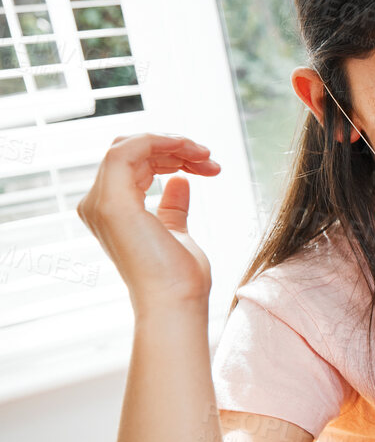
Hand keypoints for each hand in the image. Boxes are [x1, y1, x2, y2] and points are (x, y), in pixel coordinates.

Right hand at [76, 134, 221, 310]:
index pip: (133, 164)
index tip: (208, 165)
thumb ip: (173, 207)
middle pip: (131, 152)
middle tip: (210, 159)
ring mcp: (101, 203)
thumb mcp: (176, 231)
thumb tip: (181, 181)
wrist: (176, 300)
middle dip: (174, 148)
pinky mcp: (113, 202)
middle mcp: (97, 205)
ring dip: (172, 143)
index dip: (171, 156)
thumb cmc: (179, 277)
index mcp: (111, 211)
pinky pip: (127, 150)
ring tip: (206, 156)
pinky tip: (189, 149)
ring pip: (128, 146)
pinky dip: (159, 140)